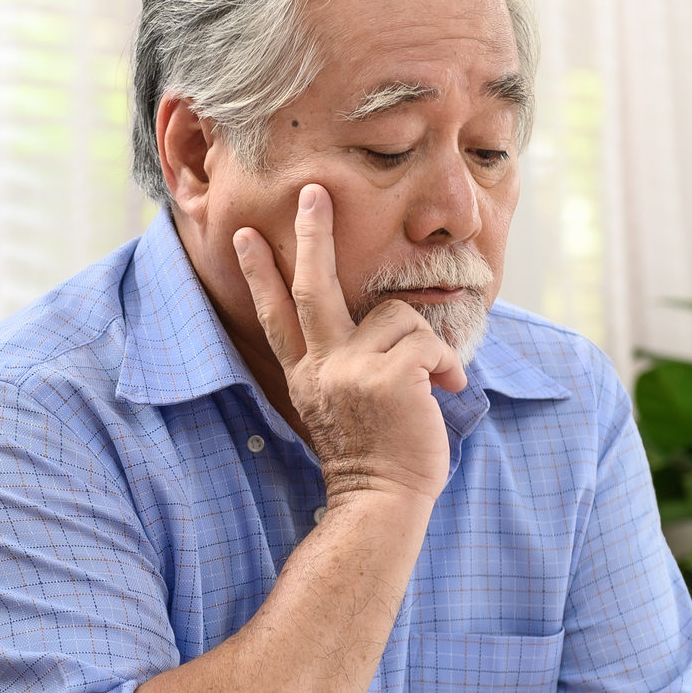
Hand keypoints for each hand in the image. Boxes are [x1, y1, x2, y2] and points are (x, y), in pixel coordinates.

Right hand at [233, 183, 462, 504]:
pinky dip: (448, 365)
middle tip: (315, 190)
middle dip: (311, 233)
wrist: (382, 501)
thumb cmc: (374, 458)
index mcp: (307, 374)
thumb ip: (342, 365)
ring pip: (397, 316)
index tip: (244, 236)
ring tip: (432, 384)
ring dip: (426, 346)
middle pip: (312, 285)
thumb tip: (380, 322)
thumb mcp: (340, 406)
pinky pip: (428, 342)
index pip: (276, 314)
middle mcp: (321, 367)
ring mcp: (352, 371)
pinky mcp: (389, 377)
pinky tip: (446, 392)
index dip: (259, 274)